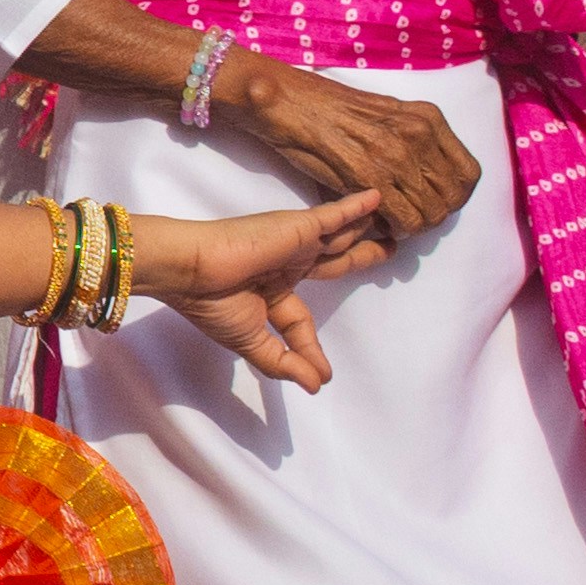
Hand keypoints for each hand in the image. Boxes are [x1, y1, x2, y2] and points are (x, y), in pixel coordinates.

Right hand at [130, 195, 384, 389]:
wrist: (191, 269)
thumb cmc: (213, 304)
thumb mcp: (251, 342)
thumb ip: (285, 362)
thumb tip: (317, 386)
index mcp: (270, 292)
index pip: (301, 321)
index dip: (311, 348)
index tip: (323, 375)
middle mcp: (285, 264)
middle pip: (333, 262)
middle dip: (360, 258)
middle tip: (389, 250)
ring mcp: (293, 243)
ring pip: (339, 238)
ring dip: (364, 231)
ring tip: (394, 225)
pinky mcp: (298, 226)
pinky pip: (334, 217)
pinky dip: (356, 208)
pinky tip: (377, 199)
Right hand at [213, 53, 479, 239]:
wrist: (288, 102)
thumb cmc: (329, 107)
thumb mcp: (386, 113)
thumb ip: (412, 140)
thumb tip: (425, 180)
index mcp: (427, 118)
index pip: (468, 173)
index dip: (457, 196)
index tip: (438, 201)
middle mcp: (420, 135)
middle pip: (453, 197)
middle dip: (435, 213)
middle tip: (412, 215)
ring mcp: (397, 157)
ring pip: (432, 214)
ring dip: (415, 224)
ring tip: (393, 219)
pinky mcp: (372, 178)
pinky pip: (406, 221)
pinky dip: (396, 229)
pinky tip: (379, 220)